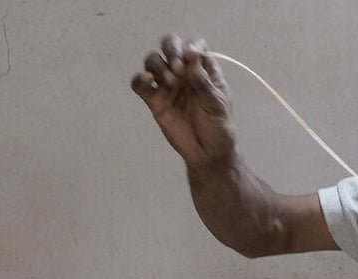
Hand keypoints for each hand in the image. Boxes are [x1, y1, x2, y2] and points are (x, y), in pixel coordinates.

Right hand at [131, 35, 235, 168]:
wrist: (208, 153)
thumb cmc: (219, 127)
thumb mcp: (217, 104)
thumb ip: (204, 82)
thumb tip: (191, 56)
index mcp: (203, 71)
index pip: (194, 46)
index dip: (191, 45)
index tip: (190, 55)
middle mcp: (184, 73)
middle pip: (170, 47)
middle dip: (170, 50)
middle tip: (177, 68)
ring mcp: (167, 86)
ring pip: (153, 61)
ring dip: (158, 65)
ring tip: (170, 82)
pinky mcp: (154, 100)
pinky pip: (140, 85)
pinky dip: (139, 79)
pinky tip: (147, 81)